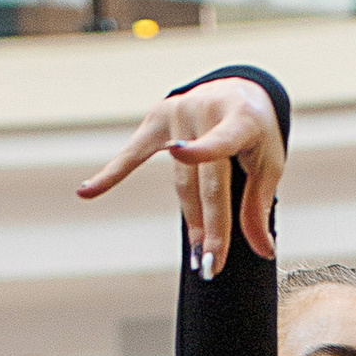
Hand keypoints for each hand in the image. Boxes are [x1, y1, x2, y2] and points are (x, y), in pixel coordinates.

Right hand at [76, 78, 284, 278]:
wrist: (238, 92)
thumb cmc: (255, 133)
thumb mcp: (268, 162)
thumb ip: (259, 204)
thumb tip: (264, 251)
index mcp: (240, 118)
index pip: (220, 139)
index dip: (201, 149)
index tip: (179, 153)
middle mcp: (206, 111)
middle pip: (202, 180)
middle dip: (208, 224)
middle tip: (209, 263)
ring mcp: (179, 113)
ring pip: (181, 180)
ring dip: (191, 219)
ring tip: (196, 253)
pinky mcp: (157, 119)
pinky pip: (133, 155)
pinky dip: (111, 175)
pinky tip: (87, 192)